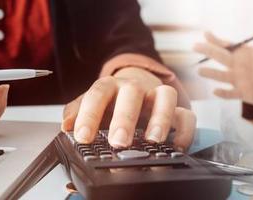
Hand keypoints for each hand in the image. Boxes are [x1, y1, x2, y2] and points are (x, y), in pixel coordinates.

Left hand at [61, 67, 195, 150]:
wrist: (136, 86)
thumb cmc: (112, 100)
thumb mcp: (91, 103)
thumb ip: (76, 113)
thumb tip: (66, 126)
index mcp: (111, 85)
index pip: (98, 93)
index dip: (89, 114)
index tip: (82, 137)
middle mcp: (135, 87)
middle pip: (132, 93)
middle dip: (125, 118)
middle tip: (119, 141)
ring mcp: (157, 95)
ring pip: (165, 96)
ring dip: (160, 118)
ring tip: (153, 140)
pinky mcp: (176, 108)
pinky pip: (187, 115)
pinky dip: (185, 130)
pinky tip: (177, 146)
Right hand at [193, 9, 252, 105]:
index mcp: (242, 54)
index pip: (225, 45)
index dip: (215, 40)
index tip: (206, 34)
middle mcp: (236, 66)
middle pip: (220, 57)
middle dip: (208, 51)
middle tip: (195, 46)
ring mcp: (238, 80)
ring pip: (222, 76)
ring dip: (211, 73)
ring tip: (200, 71)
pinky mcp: (243, 93)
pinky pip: (231, 94)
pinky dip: (223, 93)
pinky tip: (215, 91)